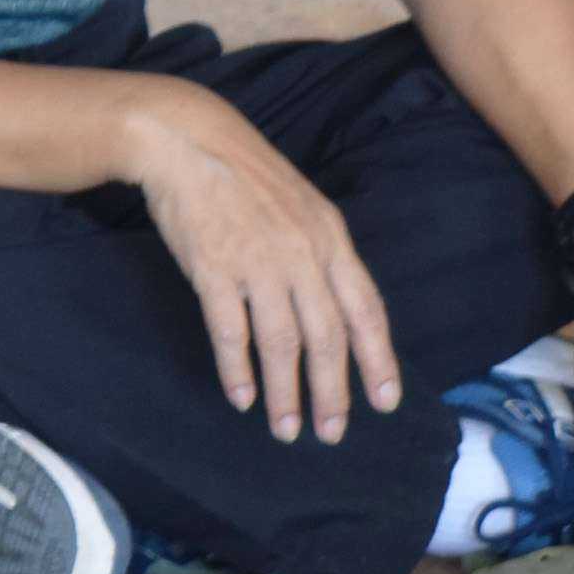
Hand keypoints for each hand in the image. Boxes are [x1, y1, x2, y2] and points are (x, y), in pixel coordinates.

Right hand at [118, 80, 404, 445]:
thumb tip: (337, 308)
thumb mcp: (303, 206)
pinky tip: (241, 397)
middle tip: (332, 433)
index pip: (366, 309)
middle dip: (333, 392)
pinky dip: (237, 369)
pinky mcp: (214, 269)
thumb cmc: (245, 177)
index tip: (386, 400)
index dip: (378, 359)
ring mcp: (258, 262)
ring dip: (286, 392)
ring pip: (282, 343)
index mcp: (330, 239)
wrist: (188, 140)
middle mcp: (302, 255)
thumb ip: (322, 254)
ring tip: (287, 428)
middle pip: (327, 337)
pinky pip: (231, 331)